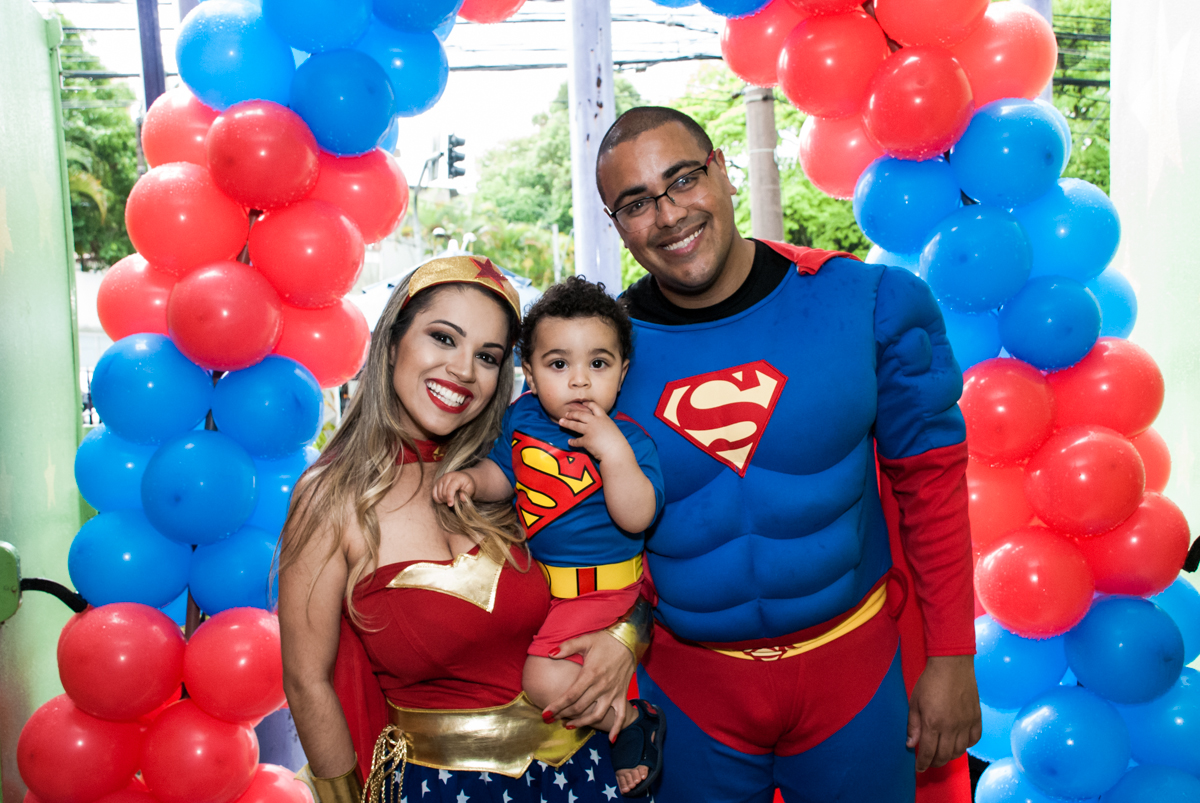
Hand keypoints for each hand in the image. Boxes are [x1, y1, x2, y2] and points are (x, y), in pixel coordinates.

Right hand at [431, 471, 473, 506]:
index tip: (451, 504)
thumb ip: (467, 493)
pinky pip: (434, 493)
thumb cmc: (467, 484)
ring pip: (438, 494)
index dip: (450, 497)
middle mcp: (447, 477)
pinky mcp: (436, 482)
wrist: (463, 477)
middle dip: (448, 500)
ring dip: (443, 500)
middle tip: (454, 501)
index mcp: (456, 478)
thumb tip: (462, 499)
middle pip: (443, 492)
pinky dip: (437, 499)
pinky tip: (443, 500)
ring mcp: (441, 479)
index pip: (450, 488)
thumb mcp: (470, 488)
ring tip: (450, 499)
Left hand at [543, 630, 636, 742]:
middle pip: (580, 708)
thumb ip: (566, 647)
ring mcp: (613, 692)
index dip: (556, 706)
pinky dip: (616, 729)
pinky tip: (611, 739)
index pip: (570, 696)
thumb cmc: (605, 640)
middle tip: (552, 719)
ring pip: (596, 715)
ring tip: (569, 725)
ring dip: (582, 723)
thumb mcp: (585, 640)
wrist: (629, 639)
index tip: (545, 714)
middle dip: (563, 715)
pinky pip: (621, 715)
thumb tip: (550, 654)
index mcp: (590, 674)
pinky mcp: (622, 694)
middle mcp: (601, 686)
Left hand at [559, 402, 628, 463]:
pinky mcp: (586, 440)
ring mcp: (590, 431)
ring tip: (561, 422)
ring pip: (575, 425)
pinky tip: (570, 442)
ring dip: (567, 423)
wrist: (616, 452)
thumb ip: (605, 425)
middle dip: (572, 414)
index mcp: (604, 418)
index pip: (595, 407)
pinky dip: (572, 442)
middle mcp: (595, 422)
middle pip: (581, 415)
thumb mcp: (612, 428)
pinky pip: (577, 441)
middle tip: (566, 414)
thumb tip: (600, 426)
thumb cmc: (618, 442)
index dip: (588, 404)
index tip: (583, 403)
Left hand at [907, 654, 981, 771]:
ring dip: (950, 756)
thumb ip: (913, 725)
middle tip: (929, 762)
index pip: (928, 752)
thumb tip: (911, 745)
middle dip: (935, 762)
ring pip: (960, 751)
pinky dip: (966, 746)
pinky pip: (974, 740)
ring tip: (942, 754)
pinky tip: (958, 743)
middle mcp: (951, 727)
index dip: (923, 764)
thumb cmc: (930, 681)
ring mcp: (966, 723)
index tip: (919, 768)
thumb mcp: (914, 702)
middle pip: (945, 756)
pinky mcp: (976, 718)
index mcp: (933, 723)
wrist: (952, 665)